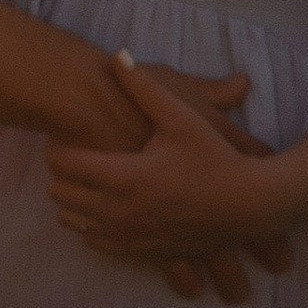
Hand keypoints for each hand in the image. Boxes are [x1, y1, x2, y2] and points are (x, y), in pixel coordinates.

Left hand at [48, 58, 292, 272]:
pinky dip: (89, 226)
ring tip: (78, 178)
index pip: (66, 164)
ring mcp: (131, 236)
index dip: (58, 145)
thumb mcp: (181, 116)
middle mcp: (123, 211)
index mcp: (126, 176)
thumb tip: (116, 55)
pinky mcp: (142, 251)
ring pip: (74, 223)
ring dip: (70, 201)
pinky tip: (95, 209)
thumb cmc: (215, 157)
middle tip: (68, 152)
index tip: (61, 132)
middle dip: (60, 173)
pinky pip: (97, 244)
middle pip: (61, 194)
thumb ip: (144, 87)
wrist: (249, 204)